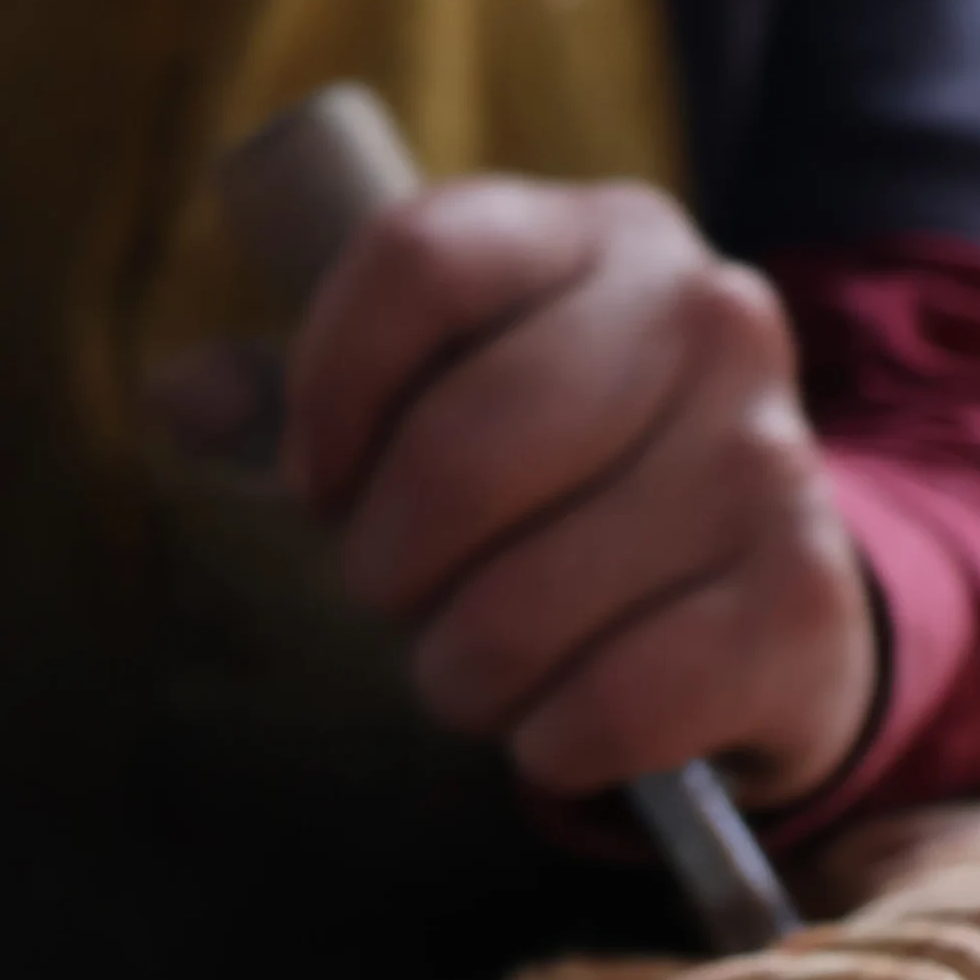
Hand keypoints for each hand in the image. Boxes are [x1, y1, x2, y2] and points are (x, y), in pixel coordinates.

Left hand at [281, 178, 878, 806]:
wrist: (770, 600)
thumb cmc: (578, 493)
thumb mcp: (460, 402)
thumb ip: (316, 396)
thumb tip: (176, 401)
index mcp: (606, 234)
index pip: (420, 260)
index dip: (327, 388)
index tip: (317, 482)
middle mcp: (710, 320)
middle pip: (466, 446)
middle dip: (390, 564)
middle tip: (396, 602)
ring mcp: (772, 460)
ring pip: (531, 600)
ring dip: (466, 675)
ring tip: (479, 675)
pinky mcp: (802, 603)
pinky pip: (622, 701)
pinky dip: (557, 744)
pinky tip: (558, 731)